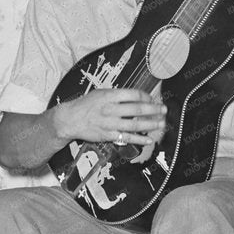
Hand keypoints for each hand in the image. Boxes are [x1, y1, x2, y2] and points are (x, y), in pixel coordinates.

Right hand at [52, 87, 166, 152]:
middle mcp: (111, 109)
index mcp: (110, 96)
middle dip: (153, 110)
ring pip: (135, 125)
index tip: (152, 98)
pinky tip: (148, 139)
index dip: (146, 96)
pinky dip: (139, 139)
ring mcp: (110, 123)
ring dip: (150, 124)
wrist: (70, 119)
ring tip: (161, 124)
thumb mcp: (100, 93)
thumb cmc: (86, 105)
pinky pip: (127, 138)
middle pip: (137, 109)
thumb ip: (117, 95)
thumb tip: (136, 97)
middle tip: (163, 110)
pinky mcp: (108, 135)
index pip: (134, 95)